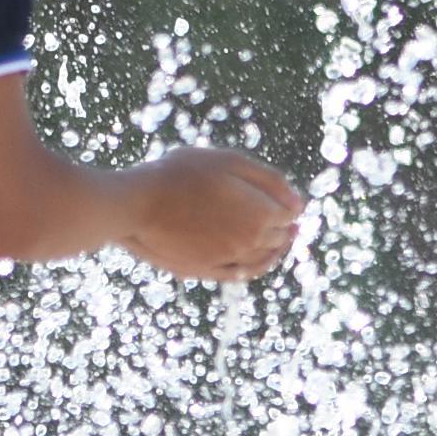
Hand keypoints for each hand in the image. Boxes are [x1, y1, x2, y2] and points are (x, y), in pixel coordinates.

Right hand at [117, 147, 304, 281]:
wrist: (137, 204)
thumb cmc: (180, 174)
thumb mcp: (227, 161)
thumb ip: (268, 180)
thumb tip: (299, 203)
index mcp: (260, 213)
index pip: (289, 213)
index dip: (289, 204)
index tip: (286, 199)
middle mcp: (250, 242)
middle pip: (278, 236)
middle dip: (284, 226)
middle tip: (285, 218)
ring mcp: (229, 259)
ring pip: (263, 259)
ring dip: (274, 248)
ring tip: (278, 240)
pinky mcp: (207, 270)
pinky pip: (241, 274)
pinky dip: (254, 267)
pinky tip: (255, 260)